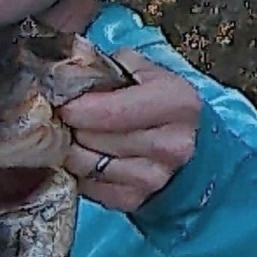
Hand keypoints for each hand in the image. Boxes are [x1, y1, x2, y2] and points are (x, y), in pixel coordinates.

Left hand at [57, 51, 199, 212]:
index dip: (78, 108)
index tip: (64, 103)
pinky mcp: (135, 200)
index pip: (111, 111)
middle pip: (94, 138)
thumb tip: (72, 57)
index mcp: (175, 104)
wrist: (192, 150)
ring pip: (86, 165)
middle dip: (73, 127)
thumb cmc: (162, 106)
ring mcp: (153, 178)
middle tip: (66, 118)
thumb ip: (109, 64)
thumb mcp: (146, 73)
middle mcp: (170, 145)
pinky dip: (80, 172)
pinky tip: (88, 157)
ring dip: (73, 150)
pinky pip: (89, 187)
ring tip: (76, 136)